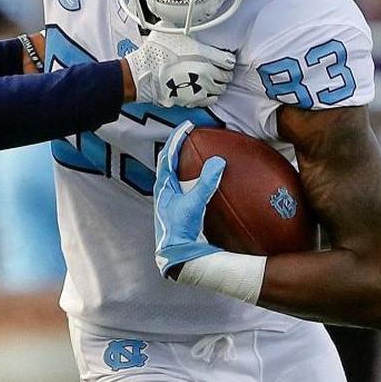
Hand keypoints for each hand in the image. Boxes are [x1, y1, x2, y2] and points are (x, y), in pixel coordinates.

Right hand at [123, 30, 234, 106]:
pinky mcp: (193, 99)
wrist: (143, 73)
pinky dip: (211, 96)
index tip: (225, 60)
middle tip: (220, 71)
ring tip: (214, 82)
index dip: (227, 59)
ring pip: (221, 89)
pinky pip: (211, 100)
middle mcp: (206, 71)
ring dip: (218, 85)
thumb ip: (181, 28)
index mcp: (203, 53)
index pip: (228, 60)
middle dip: (225, 73)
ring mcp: (201, 87)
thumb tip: (180, 21)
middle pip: (227, 75)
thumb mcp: (169, 31)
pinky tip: (207, 92)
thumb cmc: (154, 53)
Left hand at [154, 121, 224, 277]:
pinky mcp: (177, 208)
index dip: (176, 139)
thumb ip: (206, 183)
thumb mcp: (194, 204)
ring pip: (174, 172)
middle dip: (178, 146)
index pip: (167, 155)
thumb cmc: (180, 230)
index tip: (188, 126)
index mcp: (162, 186)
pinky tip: (204, 178)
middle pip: (168, 161)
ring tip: (195, 150)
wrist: (176, 255)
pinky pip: (183, 184)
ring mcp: (169, 199)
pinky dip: (191, 175)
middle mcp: (163, 190)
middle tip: (190, 134)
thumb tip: (218, 161)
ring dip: (182, 160)